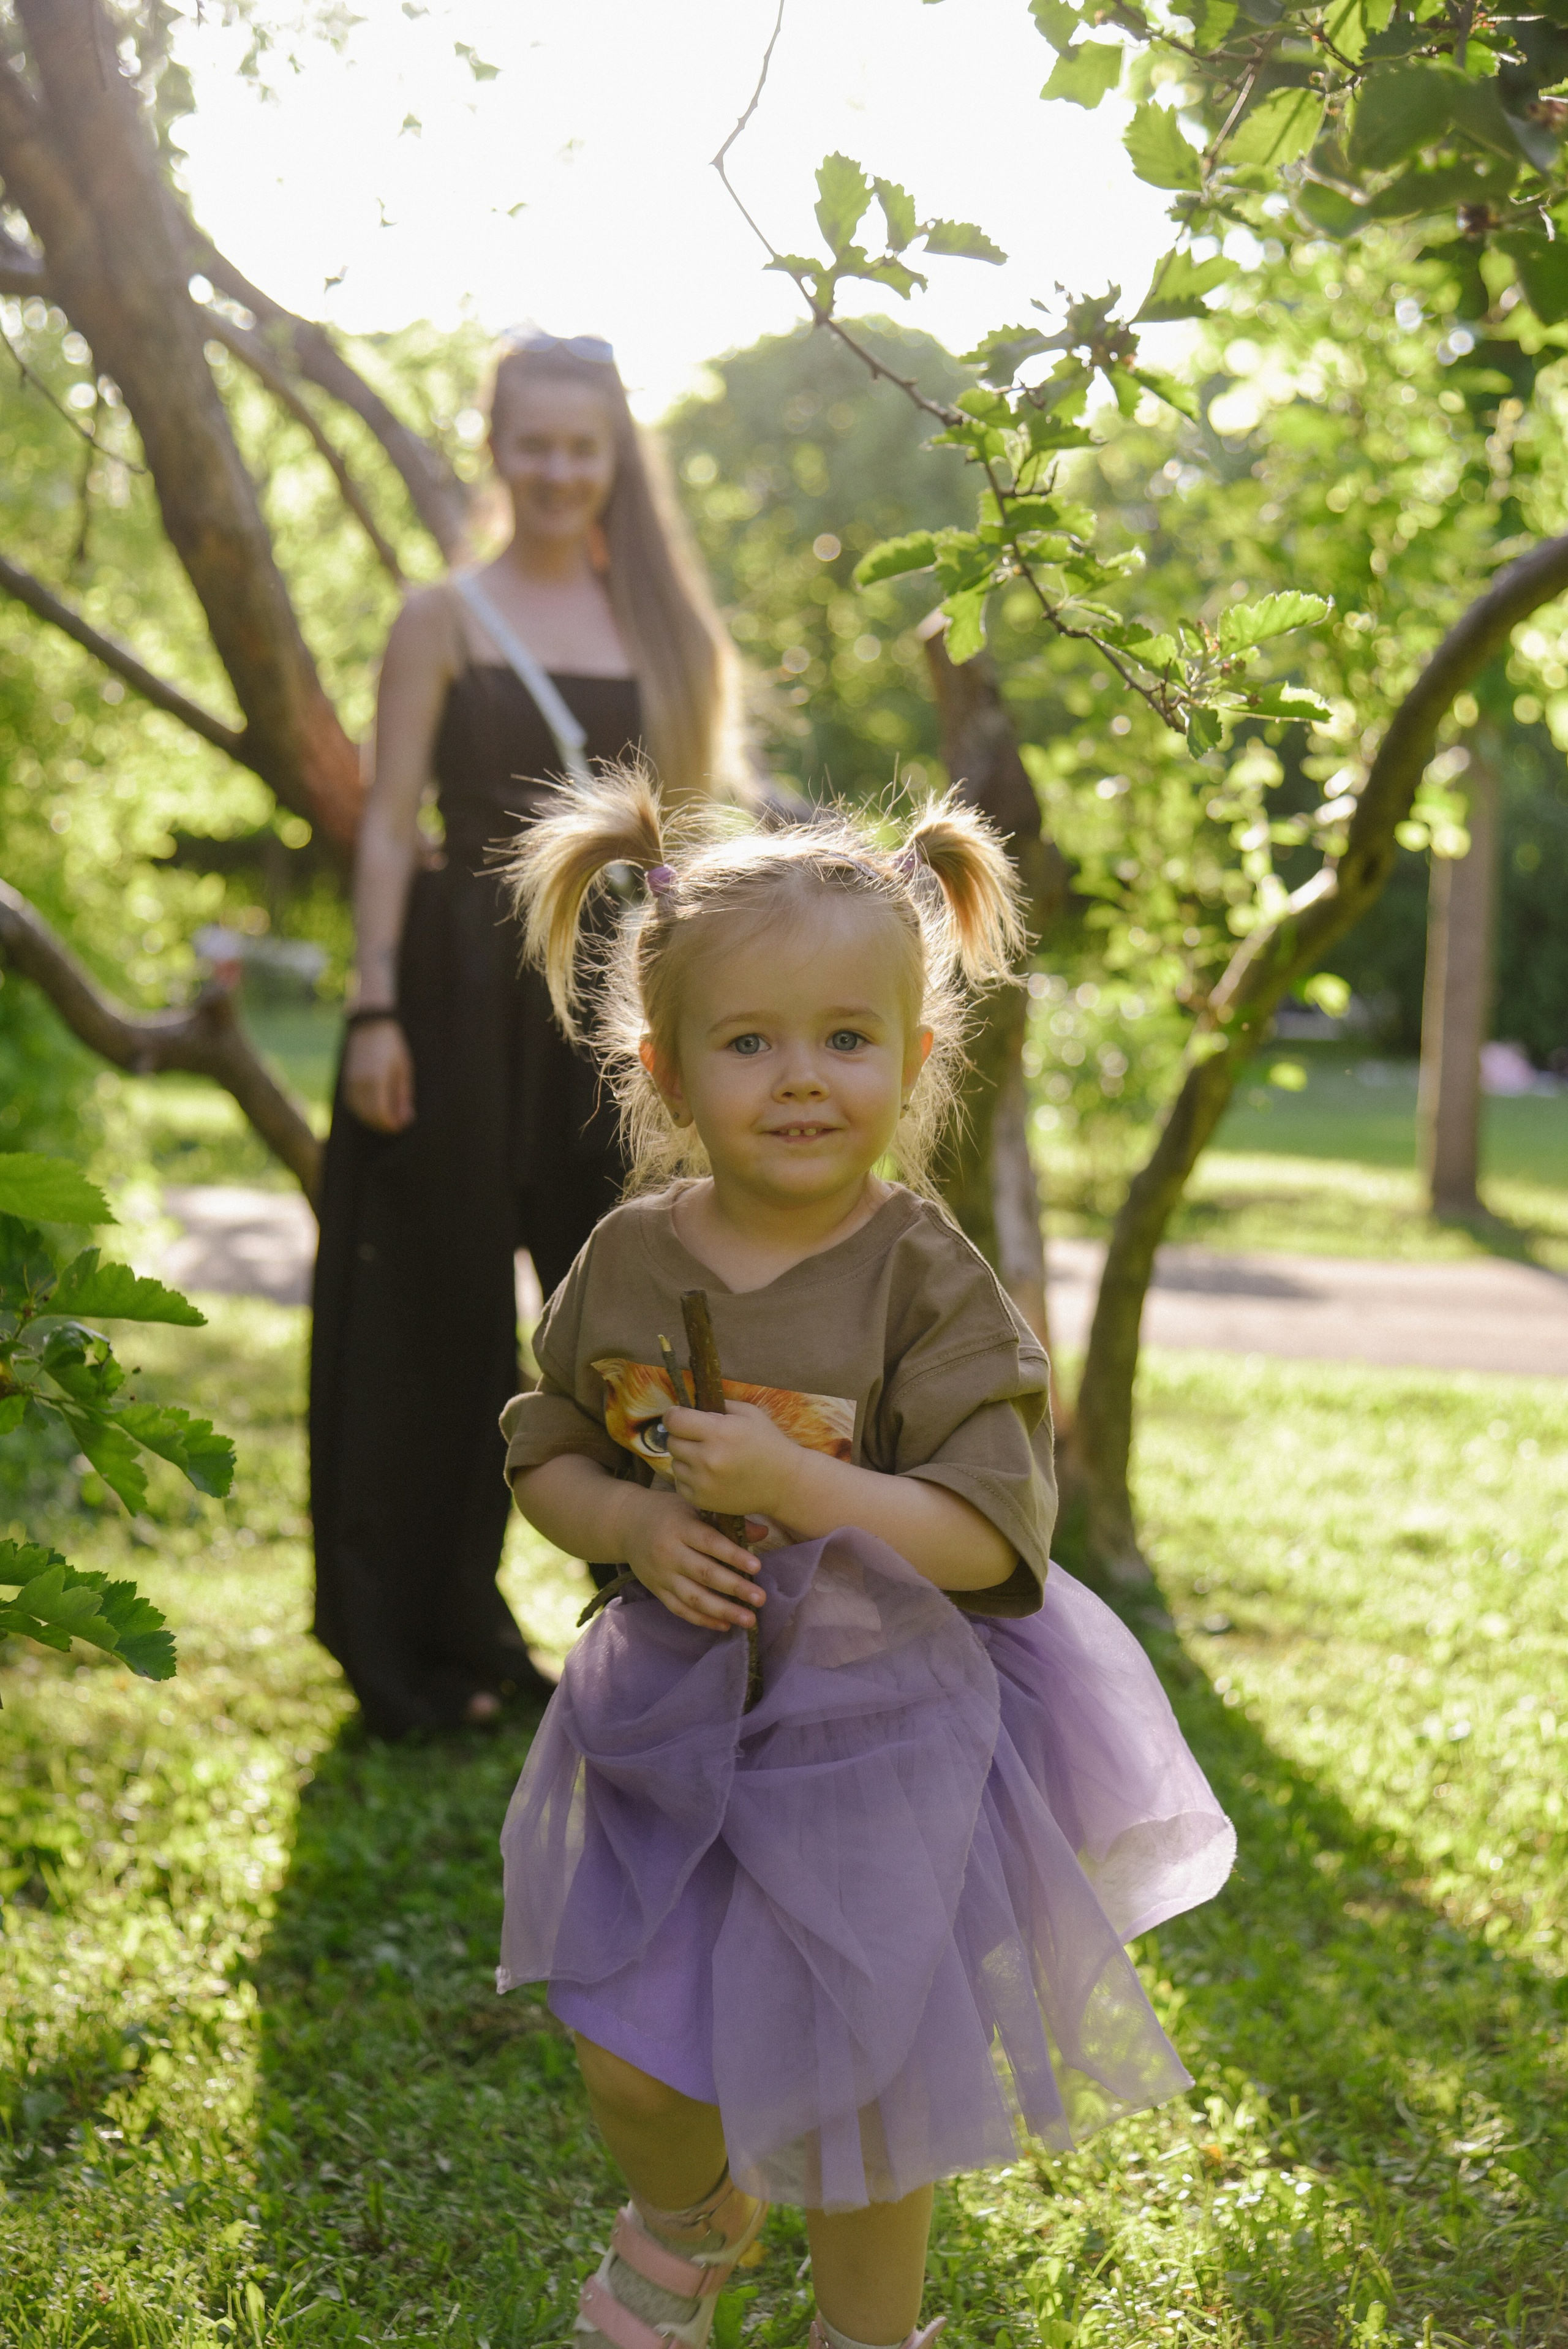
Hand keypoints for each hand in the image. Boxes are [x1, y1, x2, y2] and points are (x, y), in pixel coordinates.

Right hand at [344, 1018, 414, 1132]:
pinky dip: (362, 1111)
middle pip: (369, 1115)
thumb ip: (403, 1096)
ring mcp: (350, 1082)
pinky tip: (372, 1110)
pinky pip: (352, 1103)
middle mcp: (360, 1083)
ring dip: (372, 1119)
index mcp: (377, 1080)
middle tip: (395, 1125)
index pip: (381, 1113)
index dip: (390, 1125)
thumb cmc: (391, 1046)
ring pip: (358, 1111)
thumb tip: (405, 1119)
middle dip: (383, 1124)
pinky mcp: (345, 1080)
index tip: (400, 1127)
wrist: (370, 1025)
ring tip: (386, 1118)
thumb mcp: (403, 1070)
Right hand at [621, 1486, 766, 1631]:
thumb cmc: (668, 1512)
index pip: (709, 1543)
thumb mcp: (693, 1506)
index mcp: (680, 1527)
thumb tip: (763, 1532)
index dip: (733, 1556)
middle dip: (734, 1588)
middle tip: (760, 1599)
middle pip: (704, 1574)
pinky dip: (702, 1619)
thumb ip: (726, 1521)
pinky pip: (680, 1609)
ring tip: (748, 1619)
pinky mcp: (657, 1591)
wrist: (626, 1525)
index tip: (757, 1566)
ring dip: (723, 1611)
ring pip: (693, 1598)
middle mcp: (669, 1553)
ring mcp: (662, 1576)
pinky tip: (724, 1625)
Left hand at [663, 1399, 798, 1523]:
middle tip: (699, 1437)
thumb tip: (690, 1405)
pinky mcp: (702, 1500)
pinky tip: (708, 1474)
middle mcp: (708, 1458)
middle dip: (682, 1436)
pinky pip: (680, 1483)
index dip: (673, 1415)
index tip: (679, 1416)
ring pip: (675, 1463)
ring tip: (708, 1457)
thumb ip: (718, 1406)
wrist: (784, 1483)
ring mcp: (704, 1482)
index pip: (674, 1421)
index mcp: (719, 1432)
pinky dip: (689, 1477)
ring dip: (686, 1458)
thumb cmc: (767, 1443)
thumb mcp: (748, 1413)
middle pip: (672, 1441)